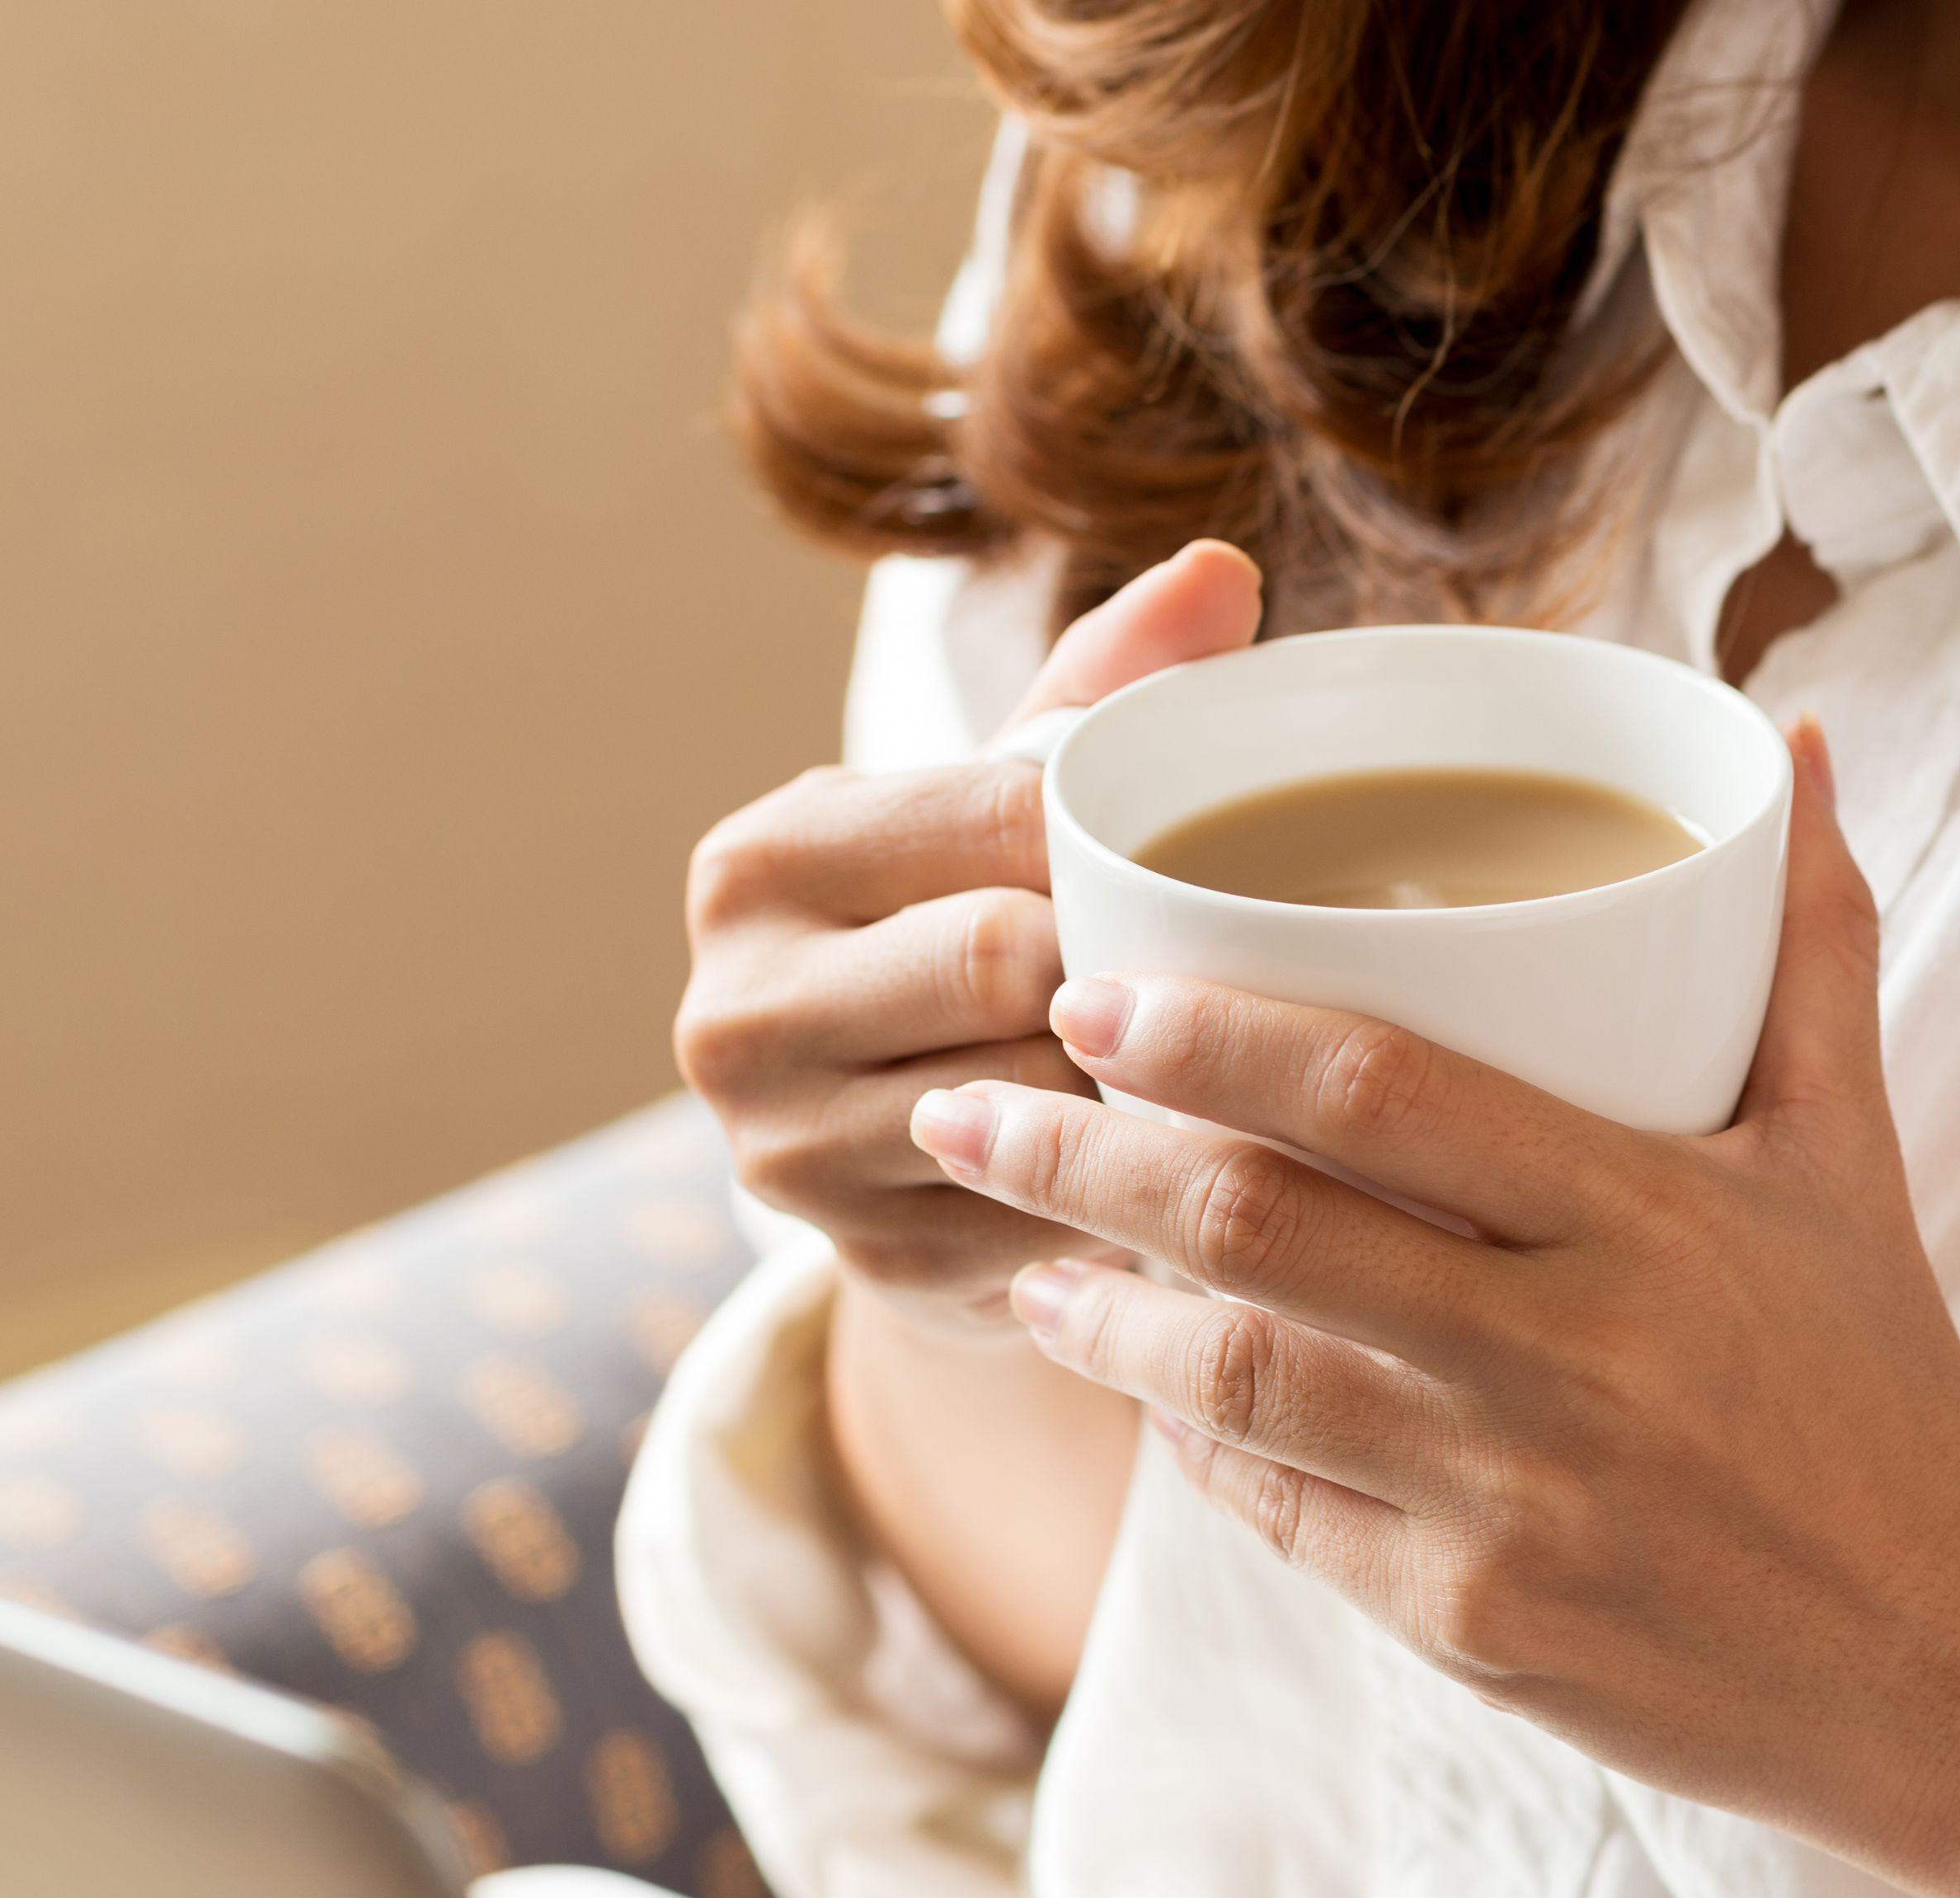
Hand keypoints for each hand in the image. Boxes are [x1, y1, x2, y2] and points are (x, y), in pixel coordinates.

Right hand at [674, 541, 1262, 1325]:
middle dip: (1120, 961)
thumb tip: (1221, 570)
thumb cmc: (966, 929)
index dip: (1116, 833)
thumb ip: (1098, 688)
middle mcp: (735, 1009)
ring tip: (1217, 1053)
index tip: (1206, 842)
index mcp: (759, 862)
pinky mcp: (869, 1265)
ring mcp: (787, 1153)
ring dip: (1136, 1081)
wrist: (897, 1154)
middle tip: (1224, 956)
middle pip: (999, 962)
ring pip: (1033, 1096)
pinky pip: (1050, 1211)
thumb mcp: (1001, 806)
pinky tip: (1183, 1156)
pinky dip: (1127, 1182)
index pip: (984, 818)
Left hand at [901, 723, 1959, 1871]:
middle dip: (1078, 1158)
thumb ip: (1812, 951)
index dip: (1209, 1033)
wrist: (1947, 1674)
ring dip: (1091, 1314)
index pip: (1380, 1088)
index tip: (1088, 992)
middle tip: (965, 1102)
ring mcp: (1507, 1504)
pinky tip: (1135, 1392)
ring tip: (1014, 1252)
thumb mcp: (1855, 1161)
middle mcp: (1566, 1357)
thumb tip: (1787, 745)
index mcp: (1649, 1216)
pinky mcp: (1469, 1631)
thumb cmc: (1883, 1396)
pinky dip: (1186, 1444)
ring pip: (1230, 1382)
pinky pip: (1276, 1515)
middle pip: (1256, 1228)